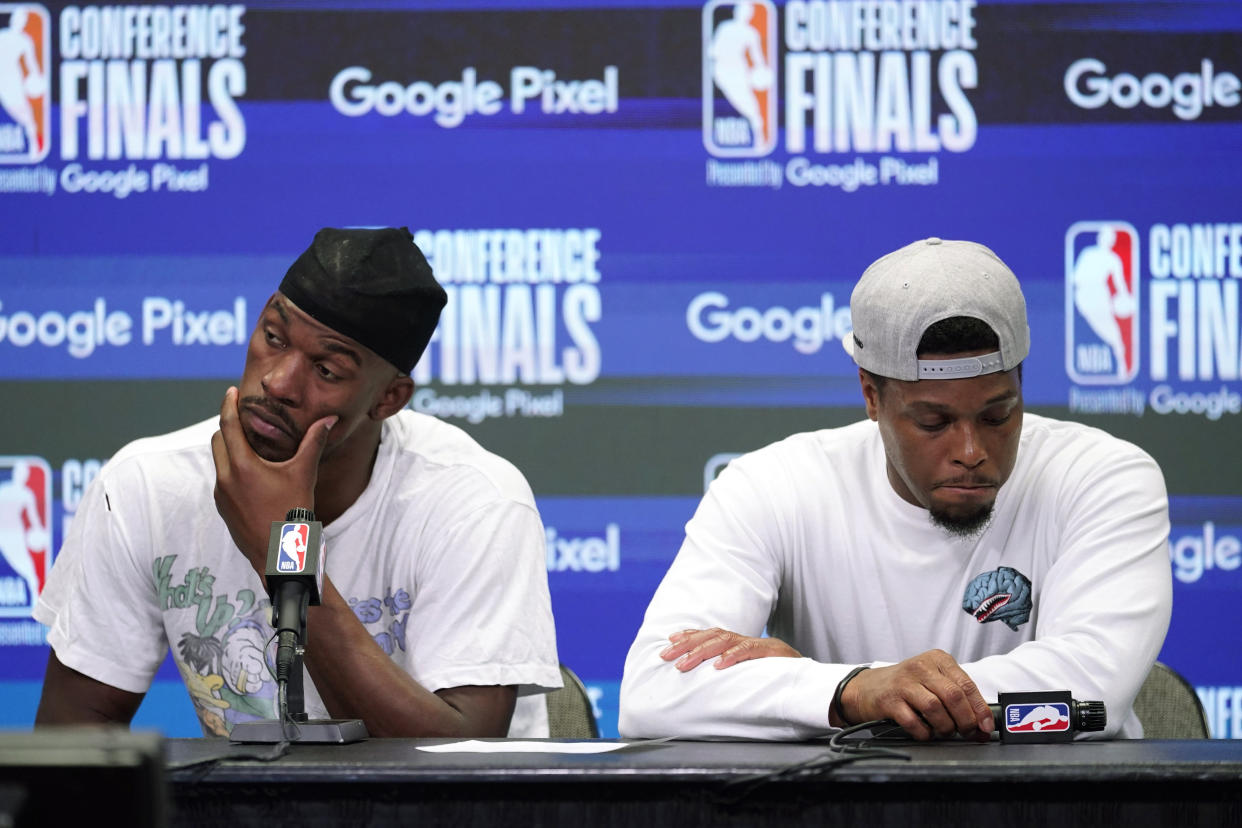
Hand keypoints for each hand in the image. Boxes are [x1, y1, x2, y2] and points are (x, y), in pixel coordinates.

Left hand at [211, 386, 335, 570]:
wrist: (280, 557)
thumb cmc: (293, 515)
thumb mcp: (304, 475)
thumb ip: (313, 443)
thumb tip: (328, 419)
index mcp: (242, 466)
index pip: (228, 425)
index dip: (229, 405)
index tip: (231, 391)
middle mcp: (225, 478)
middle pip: (218, 440)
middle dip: (228, 425)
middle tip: (243, 416)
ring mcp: (221, 495)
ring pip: (219, 461)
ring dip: (230, 448)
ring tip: (250, 444)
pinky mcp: (223, 509)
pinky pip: (223, 479)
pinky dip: (232, 468)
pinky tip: (253, 473)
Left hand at [659, 627, 800, 671]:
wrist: (814, 680)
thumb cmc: (781, 679)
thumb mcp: (752, 676)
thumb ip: (733, 676)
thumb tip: (709, 684)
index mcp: (741, 644)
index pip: (712, 635)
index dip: (690, 636)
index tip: (669, 642)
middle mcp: (747, 641)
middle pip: (712, 635)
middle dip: (686, 644)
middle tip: (665, 655)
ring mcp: (759, 645)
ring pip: (725, 641)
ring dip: (702, 651)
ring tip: (684, 663)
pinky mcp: (772, 653)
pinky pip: (750, 651)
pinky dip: (733, 657)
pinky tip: (718, 665)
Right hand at [837, 649, 992, 740]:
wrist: (866, 688)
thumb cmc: (906, 686)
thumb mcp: (932, 681)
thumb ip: (957, 697)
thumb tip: (983, 724)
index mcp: (937, 659)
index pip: (966, 684)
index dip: (980, 709)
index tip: (986, 726)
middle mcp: (920, 667)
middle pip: (953, 696)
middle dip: (965, 721)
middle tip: (967, 733)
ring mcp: (903, 683)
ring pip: (935, 708)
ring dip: (945, 727)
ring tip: (944, 732)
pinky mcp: (889, 700)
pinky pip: (914, 722)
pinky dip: (924, 733)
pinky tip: (925, 733)